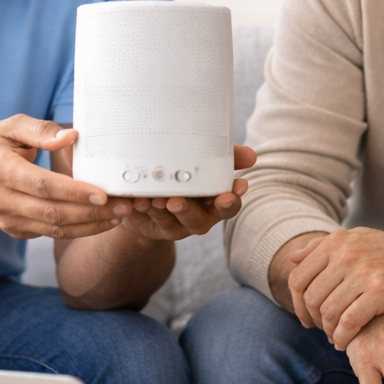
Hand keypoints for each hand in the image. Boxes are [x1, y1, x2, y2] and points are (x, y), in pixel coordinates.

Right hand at [0, 115, 130, 238]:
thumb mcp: (9, 127)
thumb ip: (40, 130)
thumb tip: (71, 137)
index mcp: (1, 170)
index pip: (43, 185)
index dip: (75, 191)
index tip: (103, 193)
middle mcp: (3, 200)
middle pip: (53, 212)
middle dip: (93, 213)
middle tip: (125, 206)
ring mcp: (7, 219)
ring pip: (54, 229)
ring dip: (91, 225)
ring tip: (120, 215)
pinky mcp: (14, 230)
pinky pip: (50, 234)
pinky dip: (78, 229)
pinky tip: (100, 220)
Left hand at [112, 146, 255, 241]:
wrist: (155, 191)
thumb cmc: (187, 174)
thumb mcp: (205, 164)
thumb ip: (226, 158)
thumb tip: (251, 155)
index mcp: (214, 203)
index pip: (228, 207)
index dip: (231, 201)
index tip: (232, 192)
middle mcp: (197, 218)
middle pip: (197, 220)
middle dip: (187, 211)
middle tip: (176, 201)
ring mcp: (174, 225)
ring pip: (168, 221)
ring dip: (159, 212)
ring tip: (150, 200)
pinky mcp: (151, 228)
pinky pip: (144, 222)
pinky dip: (138, 212)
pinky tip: (132, 202)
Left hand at [288, 227, 383, 347]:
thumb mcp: (359, 239)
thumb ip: (323, 247)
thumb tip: (292, 258)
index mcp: (337, 242)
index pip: (298, 278)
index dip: (296, 304)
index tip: (308, 319)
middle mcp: (346, 254)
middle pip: (311, 299)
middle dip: (314, 321)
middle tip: (324, 331)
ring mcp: (363, 272)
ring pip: (328, 313)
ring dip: (329, 332)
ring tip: (338, 338)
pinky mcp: (381, 291)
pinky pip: (349, 323)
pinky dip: (343, 338)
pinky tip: (348, 343)